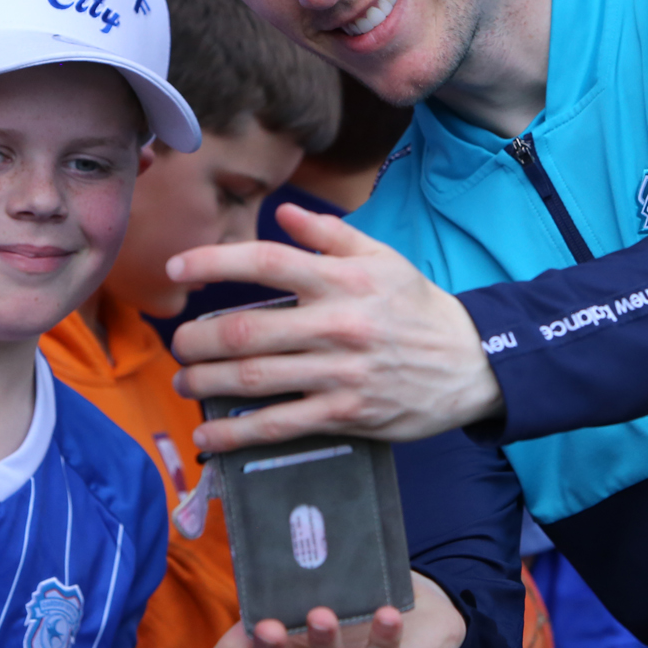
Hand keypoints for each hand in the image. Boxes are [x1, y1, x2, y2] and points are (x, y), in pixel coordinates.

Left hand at [167, 203, 501, 451]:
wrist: (470, 363)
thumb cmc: (417, 307)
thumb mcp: (383, 258)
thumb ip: (329, 235)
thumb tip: (282, 213)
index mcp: (342, 280)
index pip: (266, 263)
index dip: (214, 262)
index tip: (177, 267)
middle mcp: (337, 325)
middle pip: (247, 331)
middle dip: (198, 339)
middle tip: (178, 342)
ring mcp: (340, 373)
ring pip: (255, 379)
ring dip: (207, 382)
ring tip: (185, 380)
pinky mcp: (344, 414)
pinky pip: (280, 425)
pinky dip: (237, 433)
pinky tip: (209, 435)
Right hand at [205, 574, 465, 647]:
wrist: (407, 608)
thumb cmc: (350, 589)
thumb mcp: (319, 577)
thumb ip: (294, 568)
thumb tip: (264, 531)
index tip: (247, 623)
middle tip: (267, 629)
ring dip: (324, 646)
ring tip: (320, 616)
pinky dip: (383, 640)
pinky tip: (386, 614)